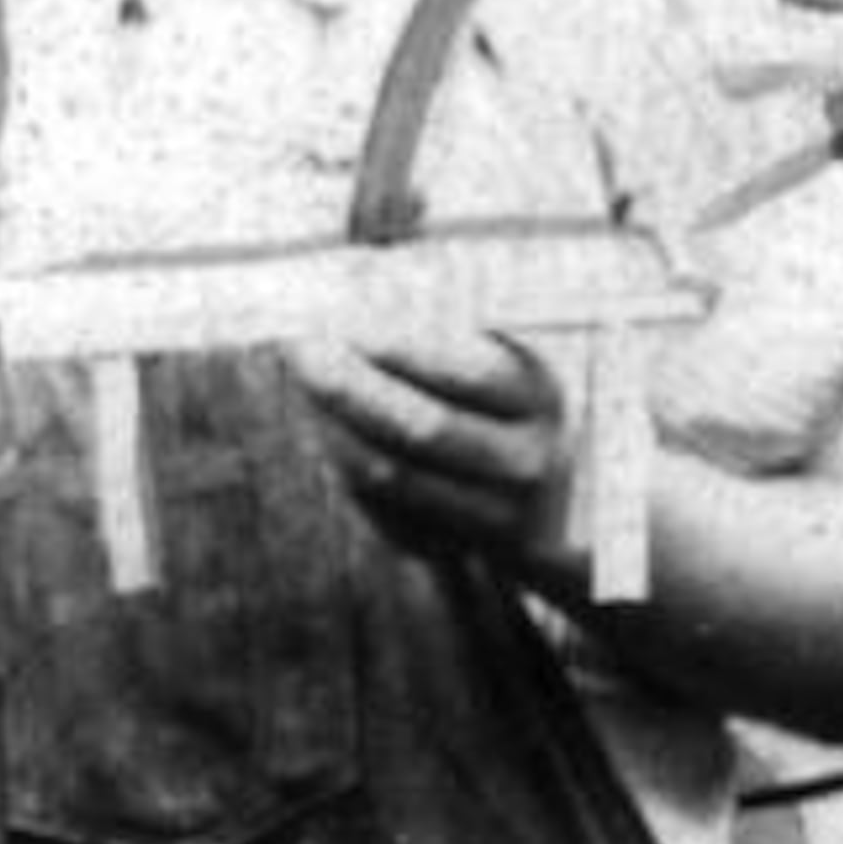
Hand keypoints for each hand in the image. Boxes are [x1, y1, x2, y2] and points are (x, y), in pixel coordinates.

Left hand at [295, 321, 577, 588]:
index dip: (398, 347)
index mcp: (541, 399)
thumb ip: (444, 333)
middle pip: (422, 427)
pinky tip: (326, 430)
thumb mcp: (499, 365)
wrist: (541, 514)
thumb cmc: (500, 411)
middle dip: (352, 386)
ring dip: (334, 427)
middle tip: (301, 351)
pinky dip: (344, 467)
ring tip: (306, 387)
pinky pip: (379, 510)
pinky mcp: (452, 550)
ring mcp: (493, 517)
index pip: (466, 373)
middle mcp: (526, 462)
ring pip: (390, 473)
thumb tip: (361, 293)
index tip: (344, 319)